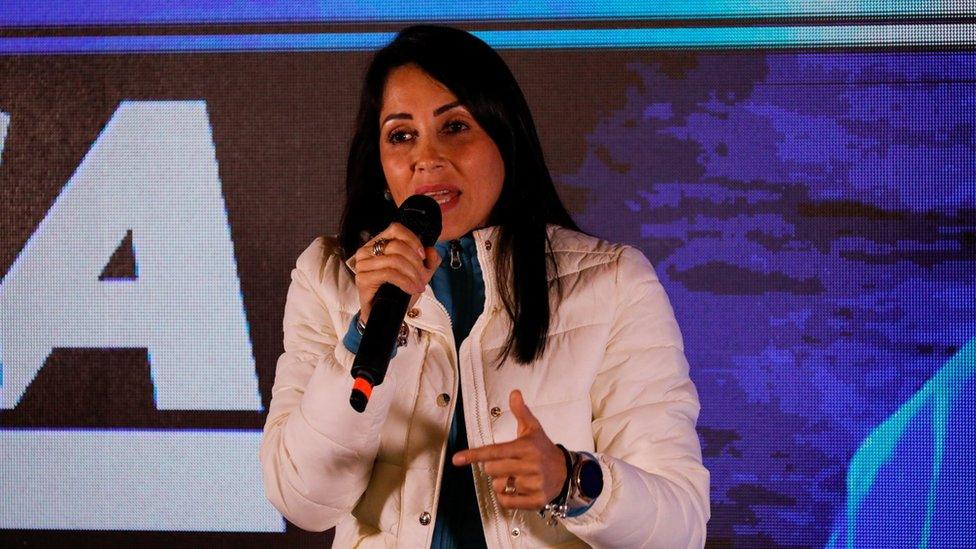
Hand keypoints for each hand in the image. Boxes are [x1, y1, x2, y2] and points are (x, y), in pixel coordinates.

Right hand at [353, 222, 440, 321]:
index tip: (423, 256)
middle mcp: (367, 250)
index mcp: (379, 243)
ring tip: (419, 285)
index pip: (395, 229)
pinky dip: (405, 282)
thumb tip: (431, 250)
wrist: (385, 314)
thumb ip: (429, 260)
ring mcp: (363, 264)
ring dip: (412, 274)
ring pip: (394, 260)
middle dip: (416, 262)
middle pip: (397, 246)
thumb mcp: (419, 273)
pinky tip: (412, 289)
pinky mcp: (362, 278)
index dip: (412, 240)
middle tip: (424, 277)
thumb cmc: (398, 291)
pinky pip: (389, 274)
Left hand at [452, 390, 567, 508]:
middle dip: (492, 467)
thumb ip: (521, 412)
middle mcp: (530, 466)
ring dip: (501, 482)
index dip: (474, 455)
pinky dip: (506, 497)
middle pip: (492, 470)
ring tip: (514, 476)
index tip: (456, 459)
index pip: (495, 451)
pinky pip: (507, 502)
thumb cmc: (543, 449)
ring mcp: (534, 484)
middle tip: (505, 464)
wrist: (567, 472)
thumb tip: (514, 393)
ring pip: (499, 486)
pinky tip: (516, 490)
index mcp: (526, 447)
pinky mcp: (536, 500)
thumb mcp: (533, 429)